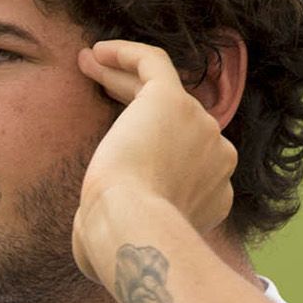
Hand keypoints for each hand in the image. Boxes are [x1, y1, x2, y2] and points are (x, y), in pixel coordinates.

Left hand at [72, 40, 235, 282]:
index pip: (183, 159)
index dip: (147, 147)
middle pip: (176, 119)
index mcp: (214, 192)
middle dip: (134, 102)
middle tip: (95, 89)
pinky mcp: (173, 100)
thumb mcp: (126, 246)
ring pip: (160, 88)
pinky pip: (152, 63)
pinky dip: (126, 54)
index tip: (111, 148)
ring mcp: (200, 125)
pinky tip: (96, 52)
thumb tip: (85, 249)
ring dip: (121, 76)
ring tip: (86, 65)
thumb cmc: (120, 248)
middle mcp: (217, 155)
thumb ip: (117, 238)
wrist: (133, 228)